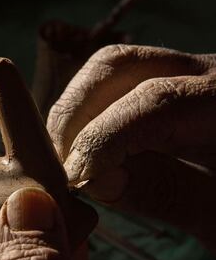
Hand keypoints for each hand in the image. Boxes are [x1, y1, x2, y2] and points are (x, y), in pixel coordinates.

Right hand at [47, 44, 215, 248]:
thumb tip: (95, 177)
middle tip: (59, 167)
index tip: (76, 181)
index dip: (105, 140)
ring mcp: (191, 74)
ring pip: (114, 68)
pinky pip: (120, 84)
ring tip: (68, 160)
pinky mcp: (176, 86)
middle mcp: (210, 72)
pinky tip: (86, 150)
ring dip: (77, 110)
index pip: (156, 103)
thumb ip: (168, 193)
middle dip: (77, 113)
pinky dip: (91, 113)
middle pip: (121, 66)